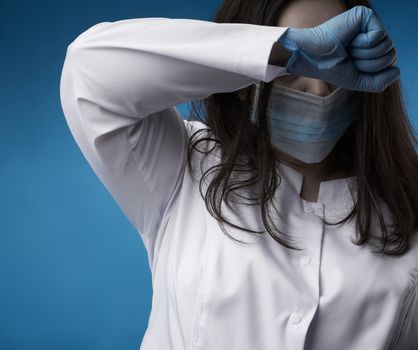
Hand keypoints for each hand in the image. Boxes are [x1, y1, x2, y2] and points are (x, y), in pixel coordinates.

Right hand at [278, 5, 399, 92]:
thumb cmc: (330, 68)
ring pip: (387, 46)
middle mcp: (372, 34)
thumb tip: (397, 71)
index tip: (351, 66)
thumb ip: (379, 83)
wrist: (311, 59)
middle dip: (369, 64)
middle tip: (349, 58)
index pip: (388, 63)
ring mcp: (369, 24)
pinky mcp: (365, 16)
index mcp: (371, 48)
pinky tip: (350, 41)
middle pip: (391, 55)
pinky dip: (363, 45)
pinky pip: (379, 36)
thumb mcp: (357, 81)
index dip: (371, 71)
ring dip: (365, 56)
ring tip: (348, 50)